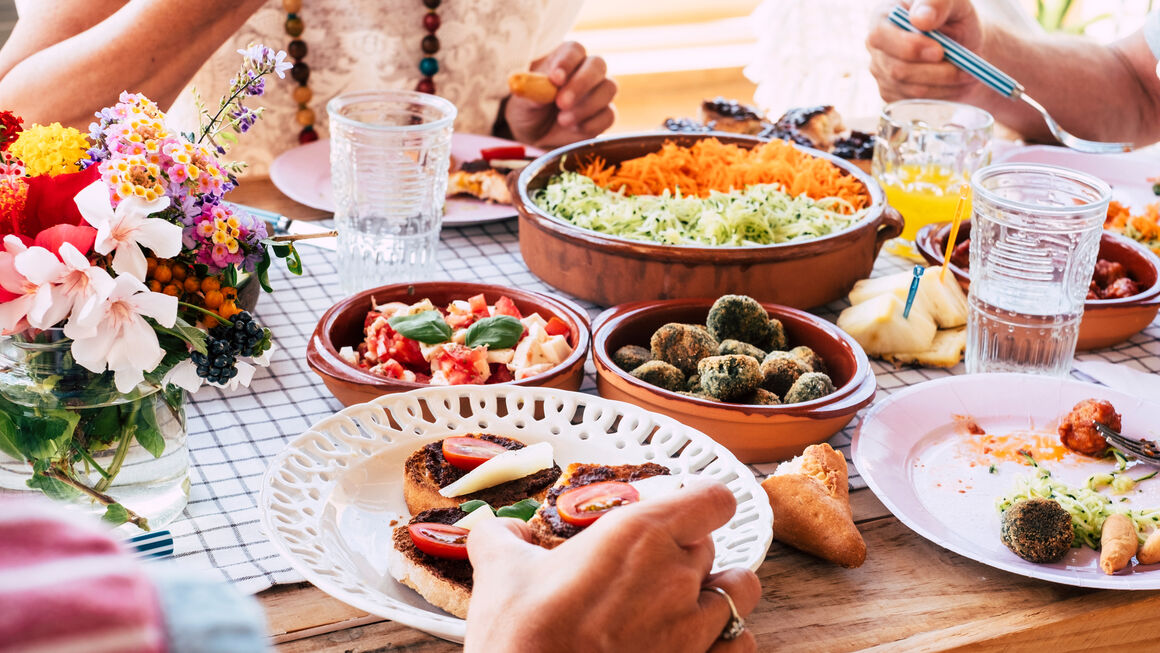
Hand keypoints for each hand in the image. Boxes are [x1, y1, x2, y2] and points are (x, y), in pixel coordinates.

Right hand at [464, 480, 760, 652]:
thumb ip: (500, 538)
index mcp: (640, 535)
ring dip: (718, 591)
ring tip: (687, 602)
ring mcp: (694, 627)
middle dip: (687, 552)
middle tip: (651, 567)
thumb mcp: (499, 573)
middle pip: (712, 545)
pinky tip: (697, 642)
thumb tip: (495, 530)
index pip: (713, 499)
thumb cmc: (521, 638)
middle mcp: (677, 575)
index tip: (684, 508)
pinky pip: (740, 644)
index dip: (700, 502)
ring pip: (739, 591)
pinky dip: (726, 639)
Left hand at [504, 41, 616, 147]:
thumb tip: (542, 85)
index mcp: (564, 58)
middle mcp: (586, 71)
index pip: (574, 50)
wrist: (534, 136)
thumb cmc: (528, 109)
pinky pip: (609, 115)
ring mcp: (598, 92)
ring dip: (586, 106)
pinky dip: (591, 123)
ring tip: (562, 120)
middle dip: (581, 84)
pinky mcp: (604, 115)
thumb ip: (533, 91)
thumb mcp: (523, 100)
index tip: (556, 79)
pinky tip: (573, 129)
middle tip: (561, 103)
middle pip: (597, 65)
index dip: (567, 62)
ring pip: (608, 88)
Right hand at [866, 0, 983, 102]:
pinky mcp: (891, 93)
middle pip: (896, 69)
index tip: (940, 51)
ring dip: (943, 85)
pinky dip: (941, 95)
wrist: (962, 44)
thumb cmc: (954, 18)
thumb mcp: (954, 3)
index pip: (880, 36)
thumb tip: (921, 19)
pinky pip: (914, 102)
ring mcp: (881, 72)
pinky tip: (955, 84)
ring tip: (967, 74)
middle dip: (934, 72)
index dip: (909, 47)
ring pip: (909, 90)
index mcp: (883, 16)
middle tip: (964, 68)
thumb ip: (938, 3)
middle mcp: (877, 47)